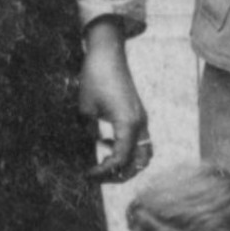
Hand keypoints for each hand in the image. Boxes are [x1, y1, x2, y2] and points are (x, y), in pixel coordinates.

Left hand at [79, 18, 150, 181]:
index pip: (122, 158)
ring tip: (107, 165)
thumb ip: (89, 131)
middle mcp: (140, 124)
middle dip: (120, 174)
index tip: (88, 174)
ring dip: (128, 164)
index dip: (105, 171)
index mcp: (128, 124)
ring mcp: (142, 120)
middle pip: (139, 162)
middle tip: (99, 177)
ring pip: (144, 153)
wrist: (108, 54)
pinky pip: (140, 141)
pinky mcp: (138, 115)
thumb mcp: (85, 108)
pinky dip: (128, 150)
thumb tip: (91, 146)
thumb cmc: (95, 78)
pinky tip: (108, 144)